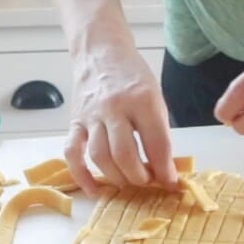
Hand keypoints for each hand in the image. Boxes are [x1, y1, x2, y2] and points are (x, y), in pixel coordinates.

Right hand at [64, 45, 176, 195]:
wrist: (101, 52)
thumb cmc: (133, 77)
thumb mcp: (155, 96)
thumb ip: (158, 130)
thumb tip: (164, 168)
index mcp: (142, 100)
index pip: (156, 143)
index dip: (165, 169)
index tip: (171, 184)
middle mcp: (114, 108)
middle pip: (124, 154)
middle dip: (139, 177)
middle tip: (148, 183)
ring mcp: (91, 116)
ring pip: (99, 156)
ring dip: (116, 178)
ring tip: (128, 183)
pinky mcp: (74, 121)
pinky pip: (72, 153)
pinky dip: (82, 176)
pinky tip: (95, 191)